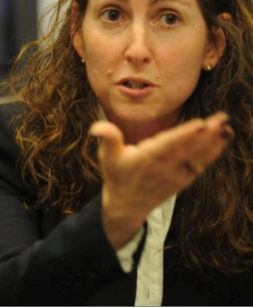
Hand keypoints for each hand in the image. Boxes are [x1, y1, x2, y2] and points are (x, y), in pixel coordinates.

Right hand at [90, 111, 232, 248]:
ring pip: (199, 156)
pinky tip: (222, 139)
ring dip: (214, 141)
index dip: (184, 135)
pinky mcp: (184, 178)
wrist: (127, 205)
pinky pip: (201, 163)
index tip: (200, 124)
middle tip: (222, 117)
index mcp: (146, 159)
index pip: (168, 145)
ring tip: (226, 126)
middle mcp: (164, 168)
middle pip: (189, 148)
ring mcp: (176, 174)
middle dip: (207, 133)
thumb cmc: (117, 176)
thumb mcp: (107, 157)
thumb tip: (96, 126)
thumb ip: (108, 138)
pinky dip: (213, 151)